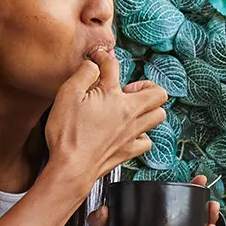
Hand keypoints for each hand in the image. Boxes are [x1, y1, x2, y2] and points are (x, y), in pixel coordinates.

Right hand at [44, 47, 167, 189]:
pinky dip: (143, 134)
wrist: (71, 167)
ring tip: (133, 108)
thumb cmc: (67, 133)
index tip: (97, 59)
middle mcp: (129, 113)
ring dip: (150, 108)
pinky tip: (131, 132)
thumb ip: (83, 74)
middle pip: (158, 93)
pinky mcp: (129, 151)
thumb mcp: (67, 94)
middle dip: (146, 86)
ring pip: (158, 116)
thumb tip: (93, 64)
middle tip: (129, 89)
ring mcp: (132, 133)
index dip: (103, 57)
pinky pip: (147, 140)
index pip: (113, 66)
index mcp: (112, 95)